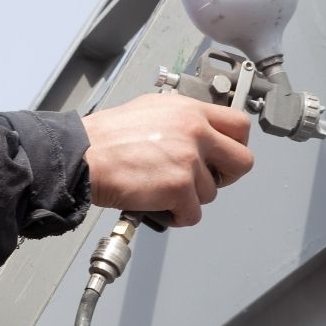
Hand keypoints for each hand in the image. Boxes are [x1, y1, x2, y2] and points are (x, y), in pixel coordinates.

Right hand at [81, 93, 252, 225]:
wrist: (83, 155)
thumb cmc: (105, 136)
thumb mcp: (149, 110)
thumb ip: (180, 119)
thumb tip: (197, 133)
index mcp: (188, 110)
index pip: (239, 124)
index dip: (236, 144)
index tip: (226, 155)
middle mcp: (194, 131)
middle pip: (242, 161)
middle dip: (225, 176)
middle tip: (205, 180)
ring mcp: (189, 160)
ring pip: (211, 193)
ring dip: (189, 198)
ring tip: (163, 190)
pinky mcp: (179, 187)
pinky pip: (193, 214)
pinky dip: (177, 216)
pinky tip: (160, 206)